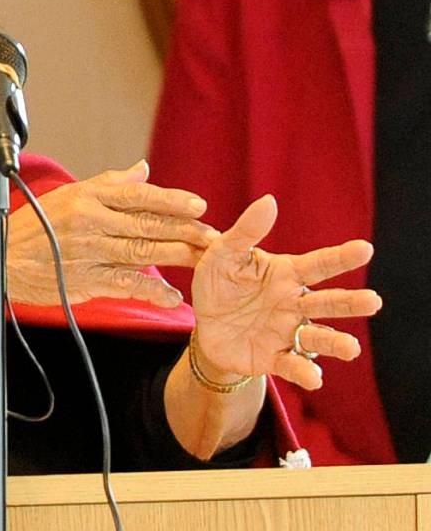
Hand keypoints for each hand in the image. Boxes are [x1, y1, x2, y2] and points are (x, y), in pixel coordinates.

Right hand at [5, 160, 218, 307]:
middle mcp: (90, 221)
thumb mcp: (68, 196)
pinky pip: (126, 284)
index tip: (199, 206)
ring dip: (178, 256)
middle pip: (147, 223)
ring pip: (143, 251)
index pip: (137, 195)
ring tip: (204, 260)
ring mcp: (88, 251)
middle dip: (185, 230)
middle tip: (214, 237)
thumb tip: (143, 169)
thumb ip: (109, 184)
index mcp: (86, 197)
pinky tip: (172, 296)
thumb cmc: (33, 228)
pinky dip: (152, 290)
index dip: (171, 200)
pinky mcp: (85, 280)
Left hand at [191, 195, 380, 389]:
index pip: (317, 264)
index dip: (340, 257)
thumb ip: (246, 232)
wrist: (205, 325)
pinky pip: (293, 365)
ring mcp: (287, 332)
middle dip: (350, 303)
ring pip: (318, 337)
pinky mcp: (274, 357)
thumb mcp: (223, 254)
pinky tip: (314, 378)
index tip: (365, 249)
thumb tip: (269, 201)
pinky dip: (305, 372)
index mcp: (285, 275)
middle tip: (373, 301)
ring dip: (336, 343)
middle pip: (327, 303)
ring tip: (350, 348)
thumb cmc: (219, 284)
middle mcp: (294, 304)